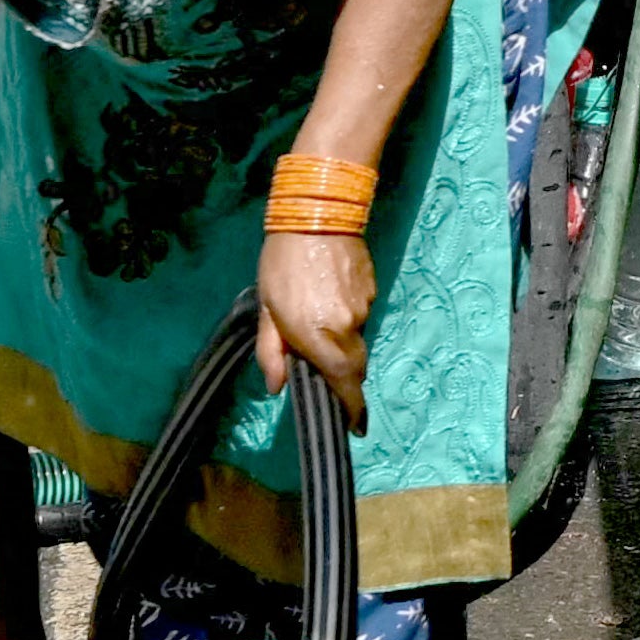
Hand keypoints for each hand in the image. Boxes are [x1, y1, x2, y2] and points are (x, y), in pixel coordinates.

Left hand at [261, 227, 375, 428]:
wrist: (317, 213)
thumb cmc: (281, 264)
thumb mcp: (266, 310)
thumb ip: (272, 352)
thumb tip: (278, 387)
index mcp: (316, 336)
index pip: (343, 384)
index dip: (352, 409)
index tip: (355, 426)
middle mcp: (345, 328)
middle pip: (352, 366)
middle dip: (341, 373)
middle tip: (322, 364)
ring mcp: (363, 309)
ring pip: (356, 338)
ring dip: (340, 337)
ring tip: (317, 309)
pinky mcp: (373, 292)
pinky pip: (361, 314)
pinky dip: (347, 313)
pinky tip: (331, 291)